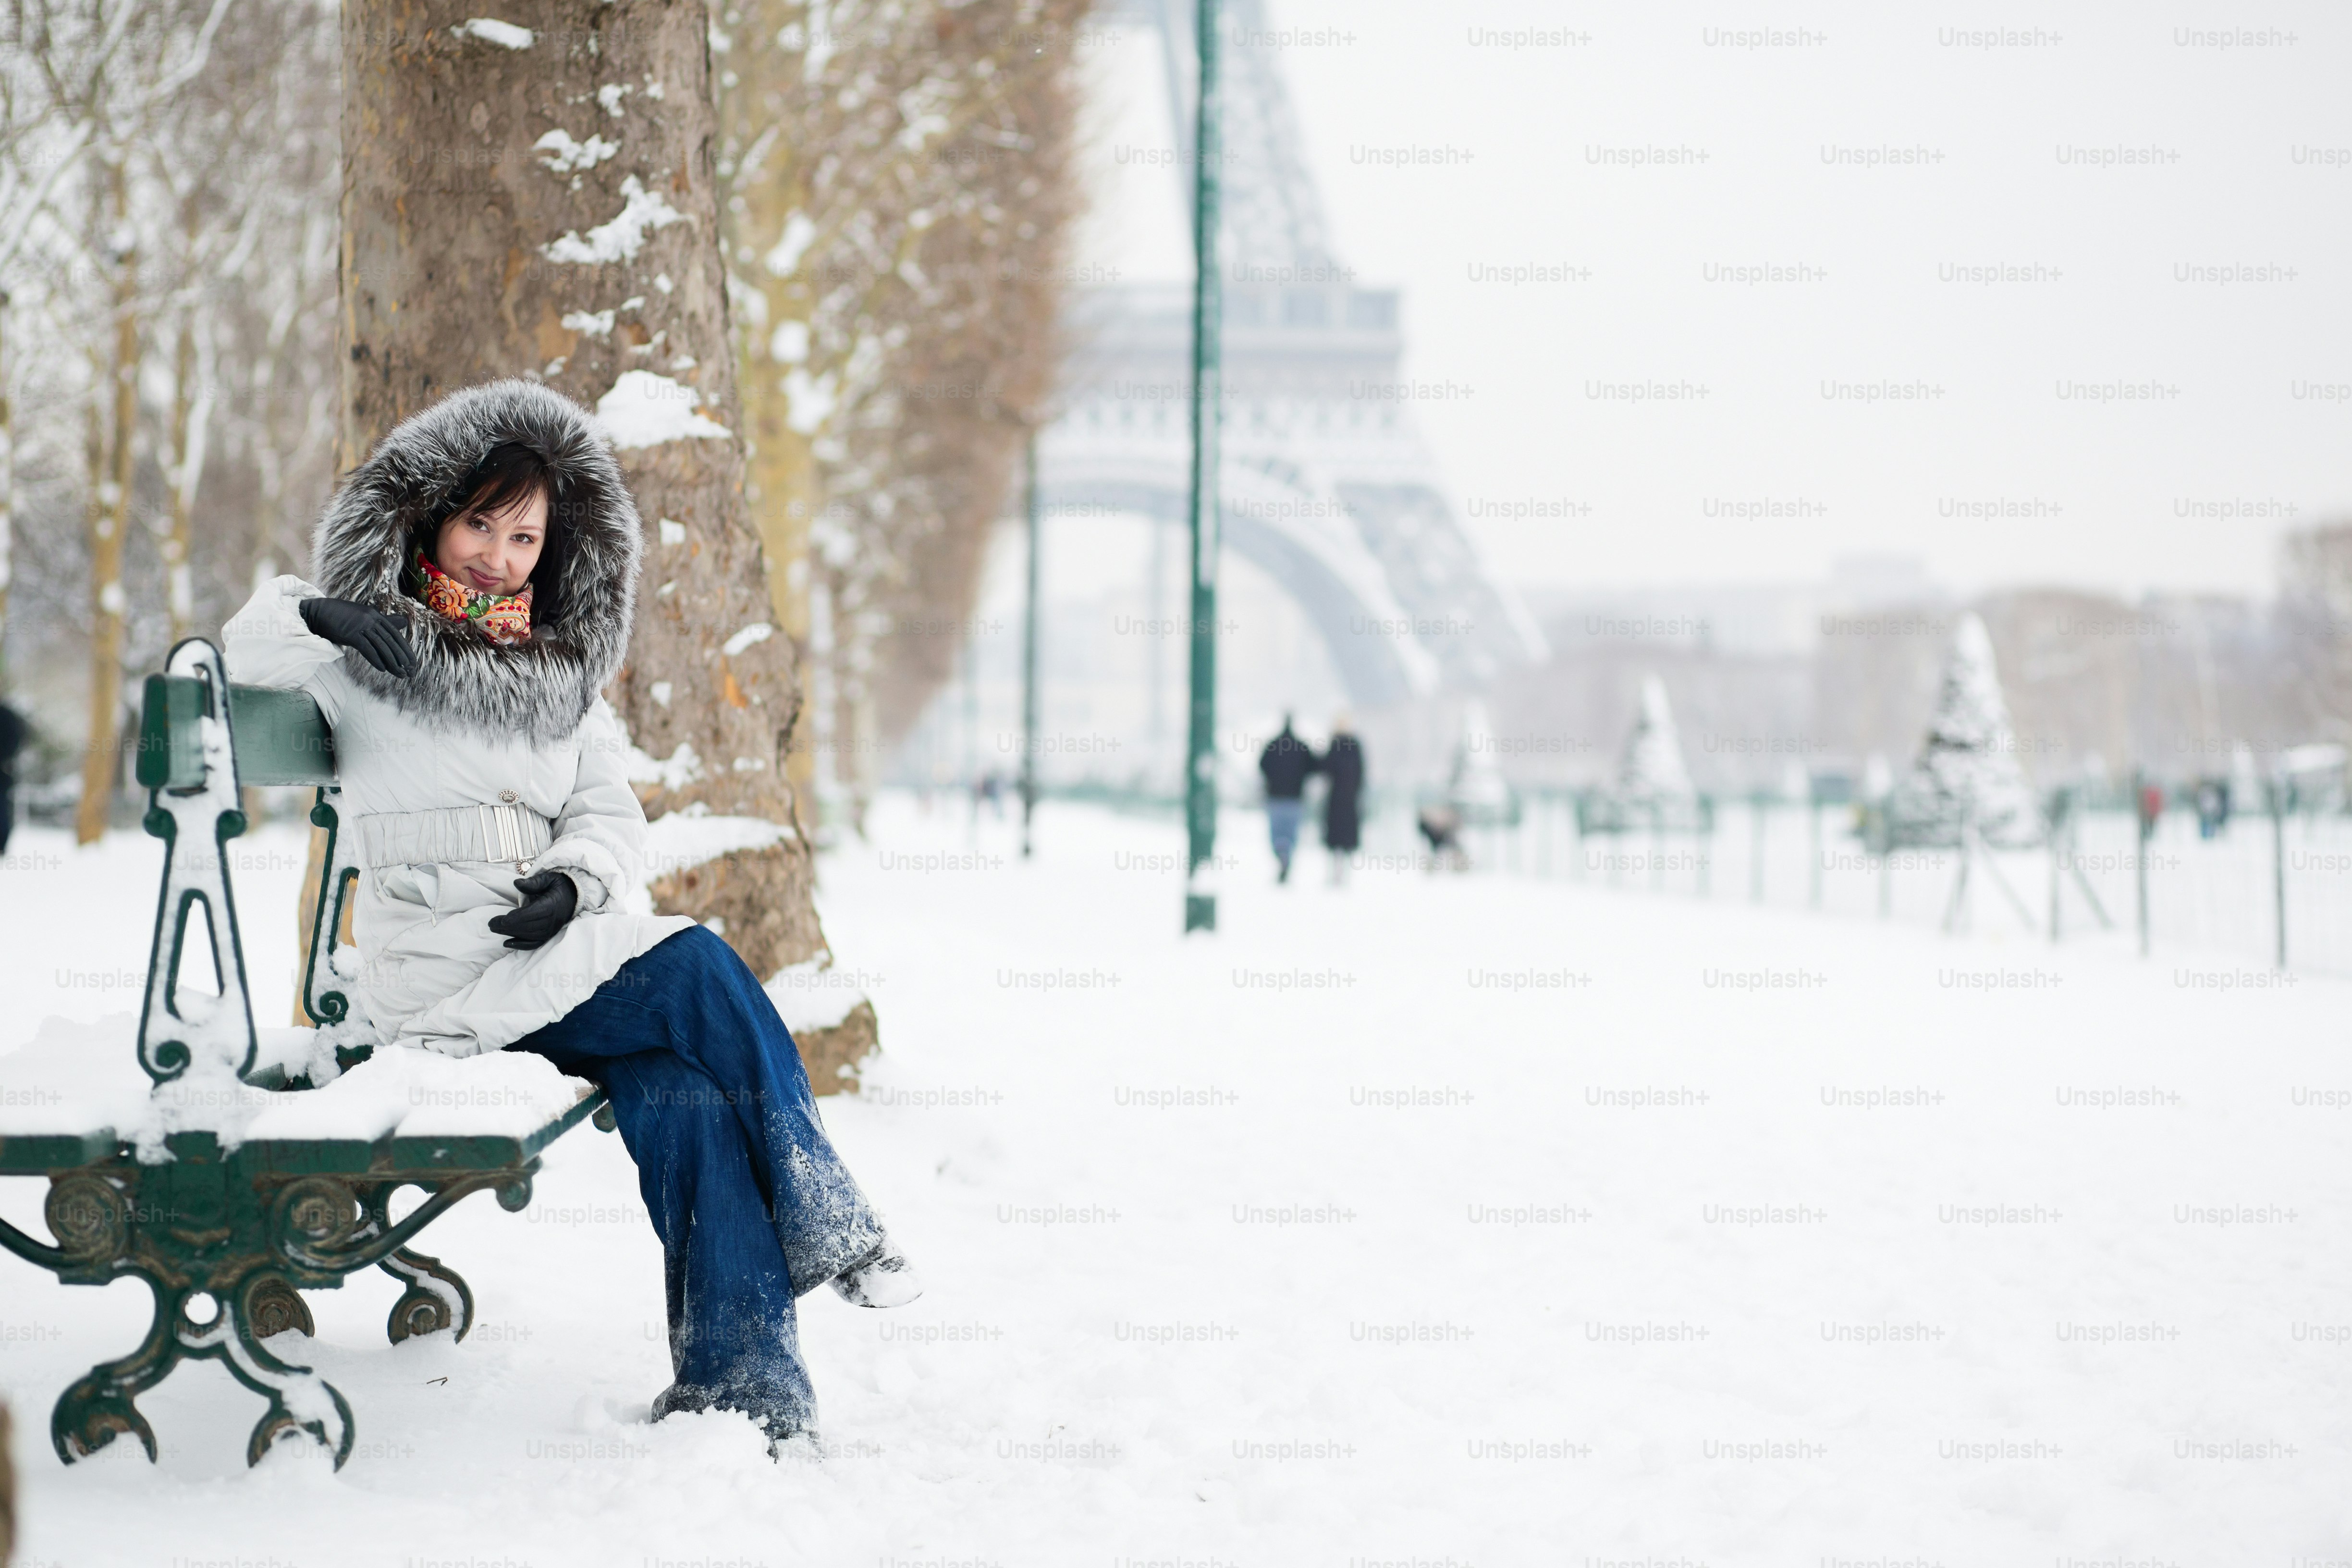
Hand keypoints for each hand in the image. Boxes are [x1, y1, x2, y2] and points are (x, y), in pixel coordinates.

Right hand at [298, 596, 415, 677]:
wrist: (316, 612)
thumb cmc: (340, 617)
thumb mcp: (364, 618)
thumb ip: (383, 622)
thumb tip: (404, 622)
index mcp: (376, 615)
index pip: (395, 635)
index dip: (405, 650)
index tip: (413, 663)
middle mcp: (371, 618)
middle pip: (391, 641)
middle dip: (403, 658)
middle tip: (411, 672)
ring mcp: (361, 625)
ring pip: (382, 645)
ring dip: (392, 662)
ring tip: (400, 674)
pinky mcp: (351, 633)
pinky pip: (366, 648)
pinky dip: (375, 659)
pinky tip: (383, 669)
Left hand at [488, 870, 578, 950]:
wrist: (574, 896)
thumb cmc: (558, 886)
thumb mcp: (548, 878)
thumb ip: (533, 882)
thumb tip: (517, 883)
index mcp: (552, 905)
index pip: (533, 913)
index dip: (517, 918)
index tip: (503, 920)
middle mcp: (552, 920)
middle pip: (528, 926)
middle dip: (508, 926)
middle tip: (491, 924)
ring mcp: (551, 929)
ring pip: (528, 935)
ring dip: (510, 933)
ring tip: (494, 928)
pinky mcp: (549, 934)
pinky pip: (534, 943)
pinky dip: (521, 945)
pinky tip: (507, 943)